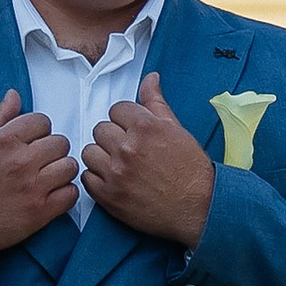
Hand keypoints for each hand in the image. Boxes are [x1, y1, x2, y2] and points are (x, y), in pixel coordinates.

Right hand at [0, 90, 77, 254]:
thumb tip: (13, 96)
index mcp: (5, 141)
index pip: (42, 121)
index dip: (38, 129)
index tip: (33, 139)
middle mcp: (21, 161)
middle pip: (60, 142)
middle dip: (51, 148)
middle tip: (40, 159)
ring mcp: (33, 187)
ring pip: (69, 166)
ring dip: (61, 169)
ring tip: (48, 175)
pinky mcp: (40, 211)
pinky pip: (71, 194)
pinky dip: (65, 193)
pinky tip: (51, 193)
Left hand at [80, 74, 214, 246]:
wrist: (199, 206)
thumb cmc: (190, 170)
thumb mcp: (176, 129)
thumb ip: (156, 102)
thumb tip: (150, 79)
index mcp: (145, 127)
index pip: (116, 109)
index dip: (125, 120)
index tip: (133, 131)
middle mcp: (128, 148)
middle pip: (100, 129)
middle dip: (113, 137)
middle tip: (128, 149)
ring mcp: (116, 173)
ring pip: (89, 152)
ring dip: (101, 157)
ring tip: (119, 165)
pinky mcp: (109, 196)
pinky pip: (86, 177)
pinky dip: (97, 178)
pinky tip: (114, 180)